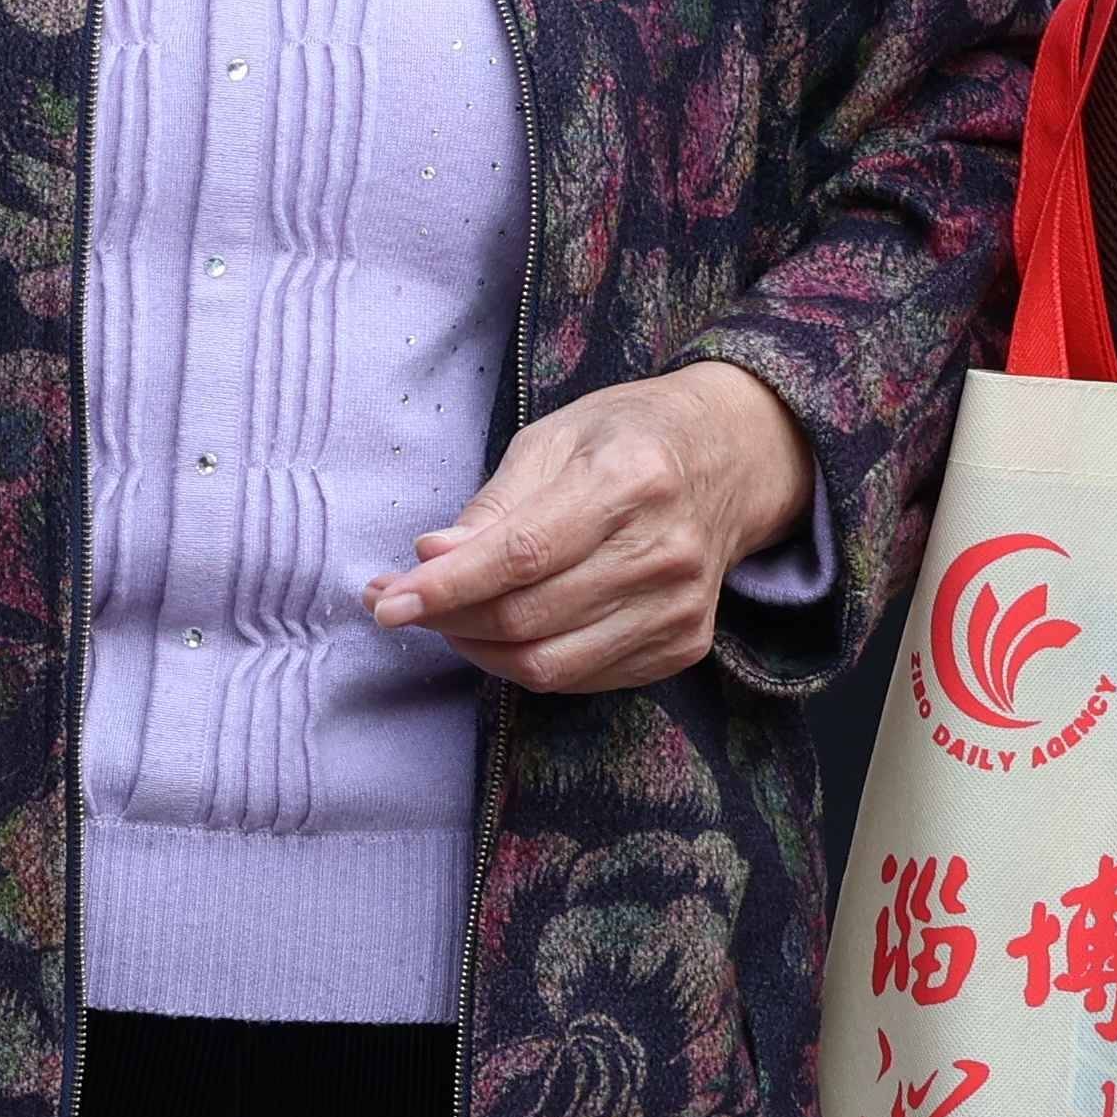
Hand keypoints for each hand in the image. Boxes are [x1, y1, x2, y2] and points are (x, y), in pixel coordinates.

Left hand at [366, 359, 813, 696]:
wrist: (731, 458)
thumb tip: (429, 558)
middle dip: (447, 619)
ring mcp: (680, 607)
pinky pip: (581, 679)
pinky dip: (526, 663)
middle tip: (399, 602)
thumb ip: (492, 507)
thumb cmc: (626, 438)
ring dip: (477, 649)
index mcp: (630, 480)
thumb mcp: (552, 440)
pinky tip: (502, 632)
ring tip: (446, 617)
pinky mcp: (684, 645)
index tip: (386, 602)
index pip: (521, 555)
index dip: (446, 587)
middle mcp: (664, 552)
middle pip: (528, 618)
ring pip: (549, 664)